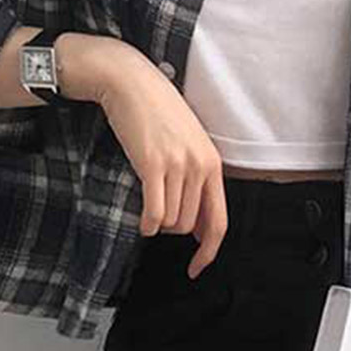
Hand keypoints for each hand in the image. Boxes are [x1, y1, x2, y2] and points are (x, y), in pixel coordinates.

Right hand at [98, 46, 227, 280]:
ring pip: (170, 221)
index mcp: (212, 163)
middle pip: (188, 225)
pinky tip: (142, 220)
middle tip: (158, 211)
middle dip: (171, 228)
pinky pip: (153, 212)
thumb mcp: (188, 142)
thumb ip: (197, 178)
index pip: (219, 220)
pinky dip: (146, 223)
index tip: (197, 267)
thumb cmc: (157, 111)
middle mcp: (199, 166)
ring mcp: (177, 165)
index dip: (209, 251)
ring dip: (157, 222)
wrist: (131, 83)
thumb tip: (198, 226)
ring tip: (148, 202)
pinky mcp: (152, 164)